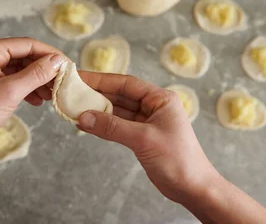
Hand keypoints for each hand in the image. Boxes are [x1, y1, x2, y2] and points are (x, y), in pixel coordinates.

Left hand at [0, 37, 65, 159]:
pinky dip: (25, 89)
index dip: (49, 54)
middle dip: (43, 69)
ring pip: (19, 69)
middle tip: (61, 83)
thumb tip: (58, 60)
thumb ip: (36, 74)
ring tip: (51, 95)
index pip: (27, 44)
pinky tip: (36, 100)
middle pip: (23, 56)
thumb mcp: (10, 92)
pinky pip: (11, 81)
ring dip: (36, 80)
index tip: (68, 65)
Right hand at [76, 72, 218, 203]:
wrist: (193, 188)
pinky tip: (87, 124)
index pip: (126, 83)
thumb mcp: (143, 139)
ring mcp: (147, 122)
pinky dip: (103, 125)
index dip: (102, 79)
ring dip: (97, 110)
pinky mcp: (141, 137)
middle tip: (72, 92)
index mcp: (160, 99)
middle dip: (96, 94)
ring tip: (74, 108)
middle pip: (120, 95)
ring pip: (117, 111)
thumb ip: (113, 127)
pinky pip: (118, 126)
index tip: (80, 77)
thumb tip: (84, 117)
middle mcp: (154, 106)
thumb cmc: (178, 159)